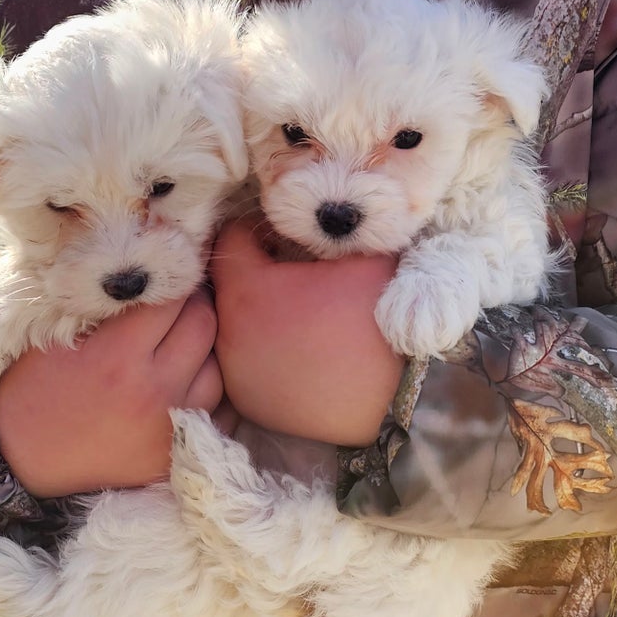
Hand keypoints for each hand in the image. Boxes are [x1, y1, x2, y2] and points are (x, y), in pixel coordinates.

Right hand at [0, 290, 221, 496]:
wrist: (20, 458)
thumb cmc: (33, 388)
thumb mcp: (57, 334)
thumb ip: (108, 306)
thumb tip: (149, 271)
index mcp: (118, 355)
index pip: (171, 295)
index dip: (169, 278)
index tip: (164, 275)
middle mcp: (153, 390)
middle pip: (204, 325)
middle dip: (195, 304)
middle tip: (180, 302)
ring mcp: (170, 426)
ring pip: (219, 368)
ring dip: (206, 350)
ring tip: (185, 344)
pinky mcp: (175, 454)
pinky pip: (217, 413)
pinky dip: (209, 393)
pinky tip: (189, 381)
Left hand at [210, 220, 404, 445]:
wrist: (390, 404)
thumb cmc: (376, 325)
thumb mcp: (367, 259)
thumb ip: (336, 229)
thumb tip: (324, 212)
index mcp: (247, 292)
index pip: (232, 240)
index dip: (261, 230)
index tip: (285, 238)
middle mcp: (226, 334)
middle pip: (229, 285)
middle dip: (258, 274)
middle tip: (295, 277)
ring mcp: (232, 372)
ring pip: (234, 325)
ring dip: (258, 315)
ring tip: (297, 317)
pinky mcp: (245, 401)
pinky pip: (245, 363)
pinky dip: (264, 353)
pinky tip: (296, 353)